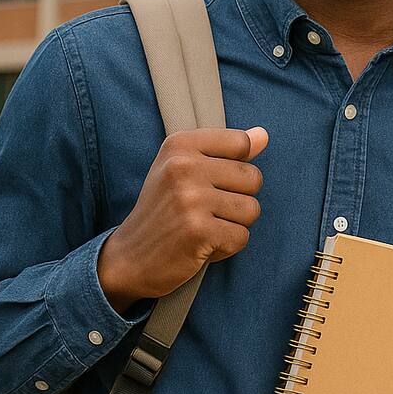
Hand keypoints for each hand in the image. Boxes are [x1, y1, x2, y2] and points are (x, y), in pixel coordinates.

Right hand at [96, 126, 266, 312]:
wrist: (128, 258)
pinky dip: (226, 247)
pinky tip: (201, 245)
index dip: (236, 167)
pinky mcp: (198, 231)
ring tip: (204, 227)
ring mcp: (191, 199)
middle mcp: (183, 167)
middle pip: (252, 178)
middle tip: (205, 211)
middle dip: (238, 199)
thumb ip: (225, 150)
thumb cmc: (162, 210)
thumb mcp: (184, 169)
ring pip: (251, 209)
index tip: (210, 182)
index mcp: (179, 144)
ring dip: (233, 225)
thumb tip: (263, 135)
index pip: (241, 142)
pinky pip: (241, 237)